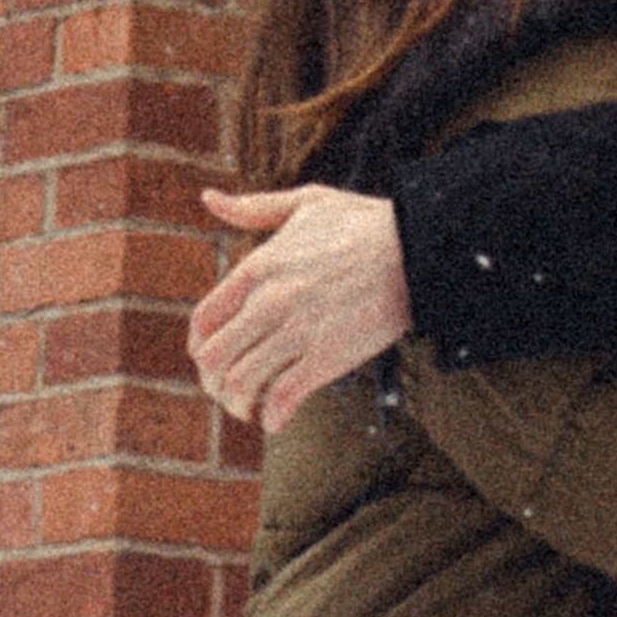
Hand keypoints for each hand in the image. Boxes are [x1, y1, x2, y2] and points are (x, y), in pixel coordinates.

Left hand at [188, 184, 410, 437]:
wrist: (417, 248)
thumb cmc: (364, 223)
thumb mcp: (306, 202)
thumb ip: (253, 207)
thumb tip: (208, 197)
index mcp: (259, 266)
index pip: (204, 321)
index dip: (199, 347)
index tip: (211, 358)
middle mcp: (269, 301)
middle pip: (213, 359)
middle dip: (213, 383)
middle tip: (227, 392)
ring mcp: (297, 330)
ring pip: (240, 384)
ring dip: (238, 405)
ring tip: (251, 409)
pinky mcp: (327, 357)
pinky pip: (282, 399)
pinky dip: (271, 417)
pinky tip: (276, 420)